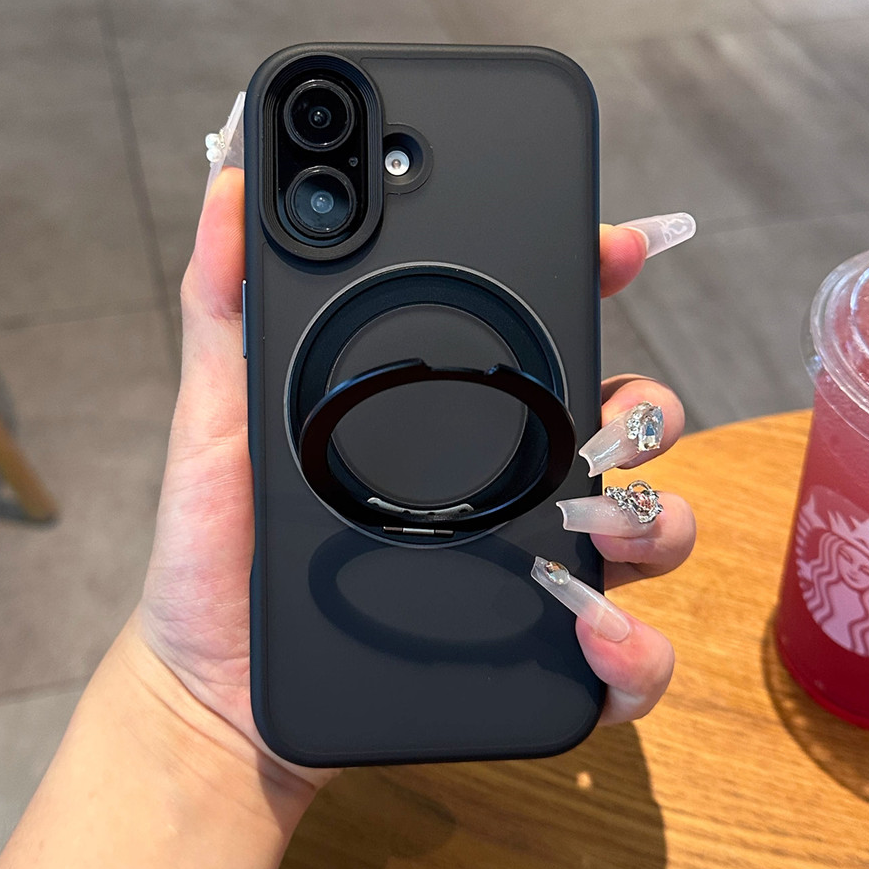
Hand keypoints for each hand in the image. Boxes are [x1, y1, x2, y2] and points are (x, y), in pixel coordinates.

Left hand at [138, 170, 693, 788]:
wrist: (214, 684)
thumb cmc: (222, 543)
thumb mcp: (219, 412)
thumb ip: (225, 303)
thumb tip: (230, 183)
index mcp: (448, 418)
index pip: (540, 335)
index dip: (592, 277)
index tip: (618, 246)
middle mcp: (507, 485)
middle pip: (624, 425)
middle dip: (648, 406)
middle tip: (610, 417)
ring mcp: (529, 570)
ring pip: (649, 528)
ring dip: (654, 518)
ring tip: (595, 524)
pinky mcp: (531, 659)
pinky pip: (623, 657)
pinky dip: (635, 646)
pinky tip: (591, 631)